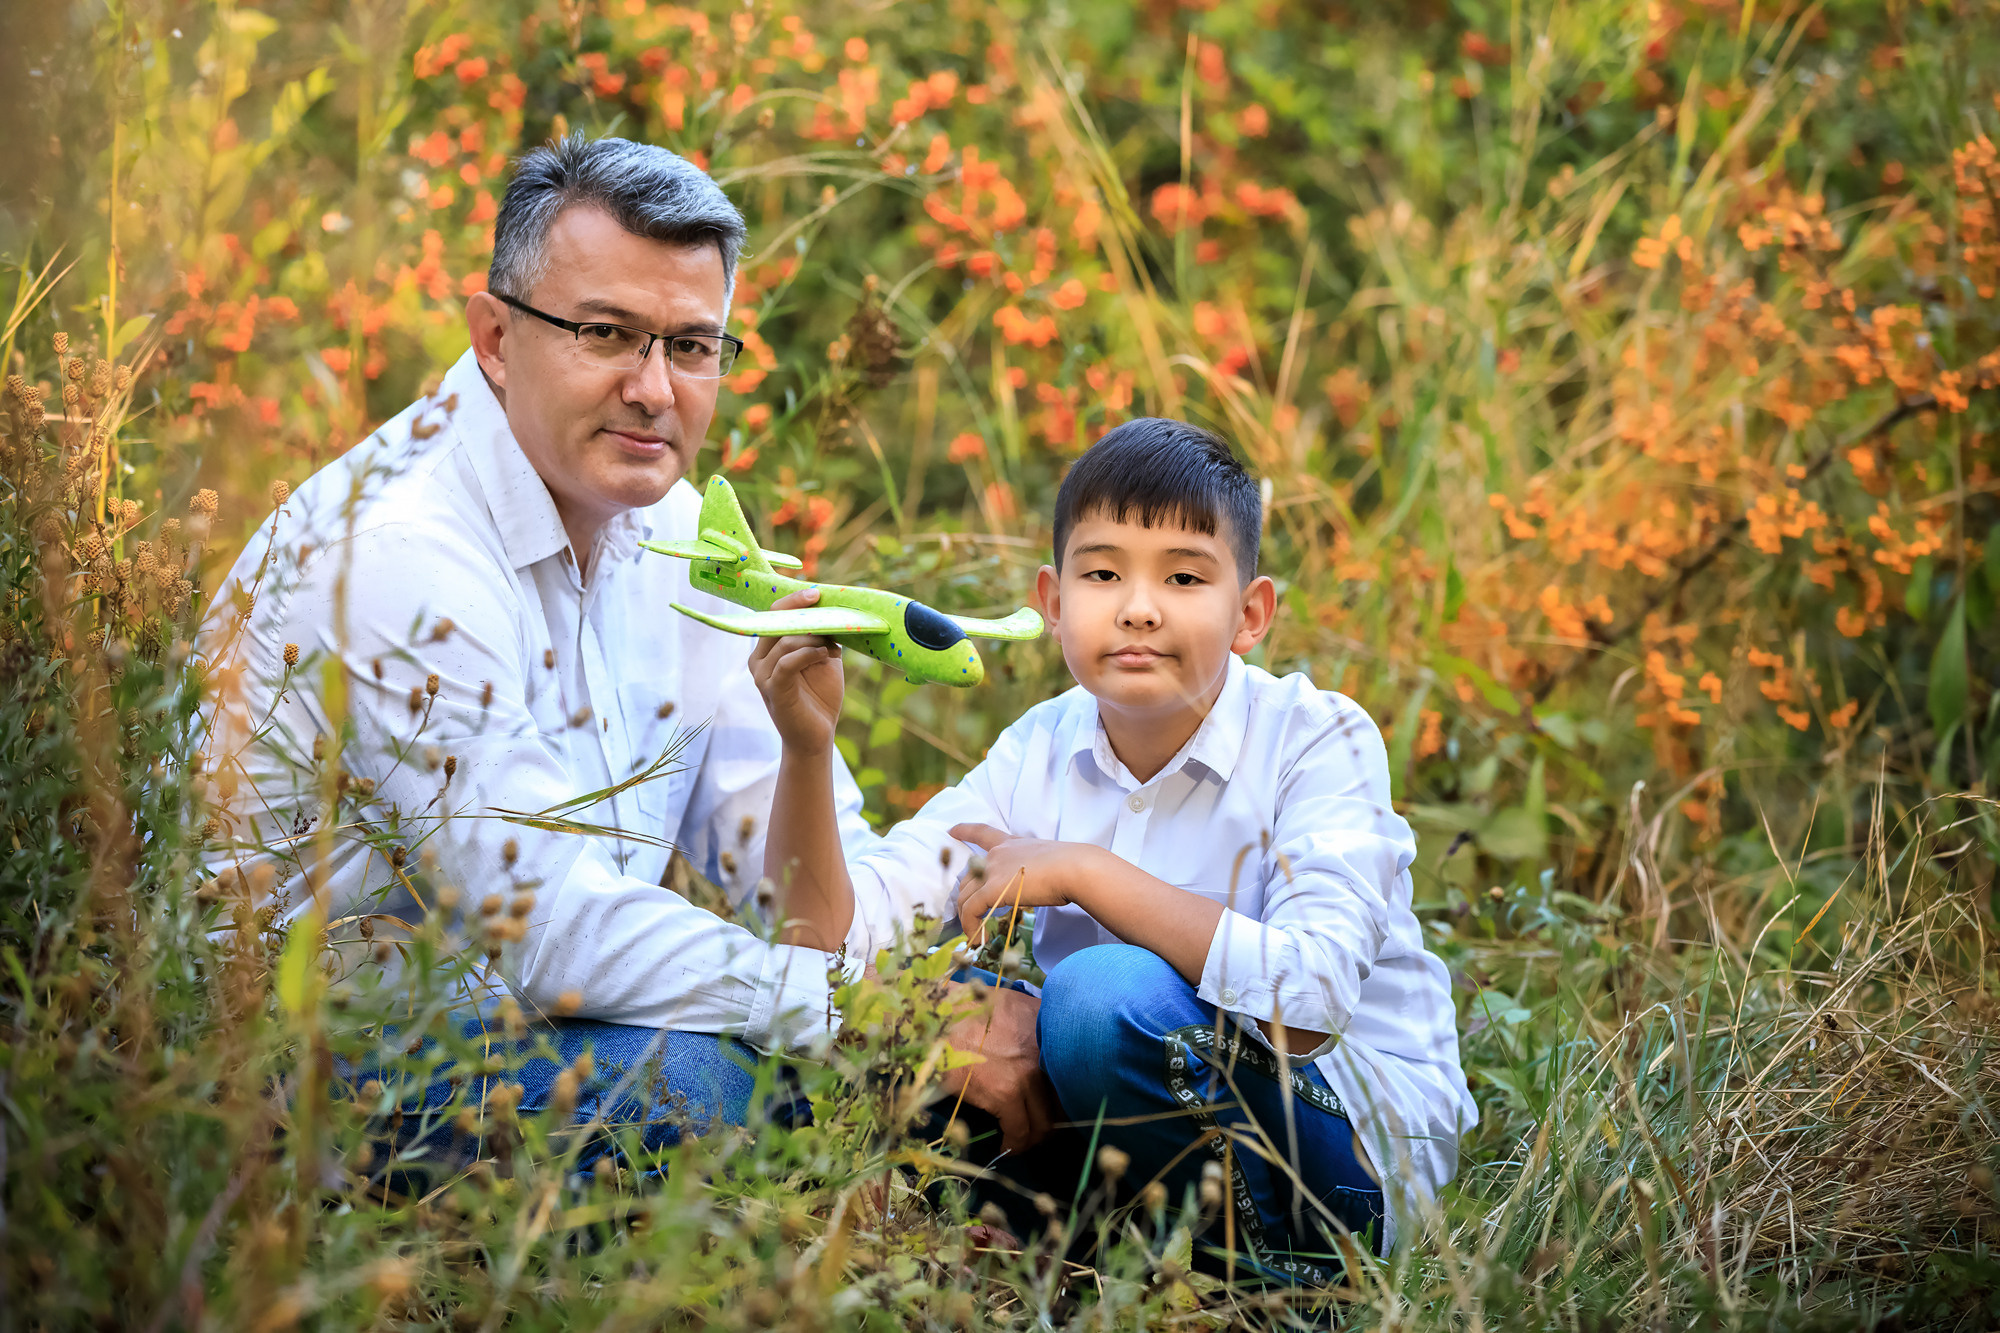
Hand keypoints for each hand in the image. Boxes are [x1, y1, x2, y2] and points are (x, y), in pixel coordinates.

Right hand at [748, 588, 843, 755]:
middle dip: (800, 610)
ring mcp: (763, 674)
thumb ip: (821, 637)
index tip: (816, 593)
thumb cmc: (819, 697)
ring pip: (785, 640)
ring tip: (833, 644)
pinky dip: (808, 653)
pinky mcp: (773, 689)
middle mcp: (759, 659)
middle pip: (774, 621)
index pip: (773, 615)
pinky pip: (788, 662)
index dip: (792, 600)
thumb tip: (831, 611)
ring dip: (812, 636)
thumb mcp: (823, 659)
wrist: (816, 736)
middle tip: (825, 605)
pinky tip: (826, 654)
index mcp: (768, 650)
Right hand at [939, 981, 1056, 1153]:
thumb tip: (1039, 1053)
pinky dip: (1014, 1145)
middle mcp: (1046, 1053)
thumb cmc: (967, 1011)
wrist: (936, 1017)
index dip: (1065, 1097)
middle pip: (1062, 1103)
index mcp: (1049, 1030)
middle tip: (1040, 1131)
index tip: (1056, 1108)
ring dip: (1034, 1138)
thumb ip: (1031, 1027)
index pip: (1073, 1075)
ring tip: (1023, 1141)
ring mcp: (1028, 1075)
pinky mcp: (1005, 1094)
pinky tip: (1007, 1146)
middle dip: (1052, 1122)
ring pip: (1043, 1123)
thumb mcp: (1009, 1006)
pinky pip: (1019, 1131)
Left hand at [951, 823, 1097, 946]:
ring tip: (974, 936)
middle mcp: (997, 854)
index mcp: (1011, 843)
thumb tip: (1040, 883)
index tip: (951, 830)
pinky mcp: (992, 889)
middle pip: (968, 876)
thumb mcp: (1048, 861)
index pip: (982, 832)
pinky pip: (971, 910)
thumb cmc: (1072, 866)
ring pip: (965, 896)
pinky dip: (971, 926)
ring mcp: (992, 870)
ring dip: (966, 918)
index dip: (964, 830)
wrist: (1075, 868)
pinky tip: (978, 939)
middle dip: (965, 898)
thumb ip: (1034, 869)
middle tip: (971, 917)